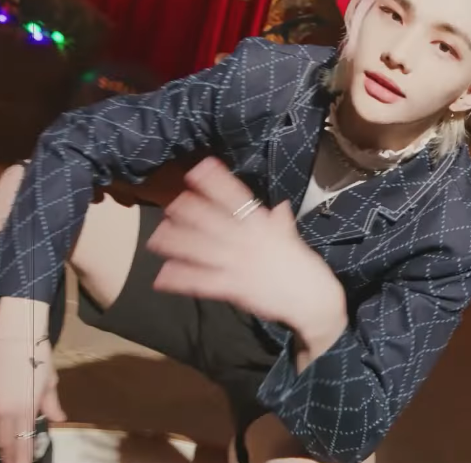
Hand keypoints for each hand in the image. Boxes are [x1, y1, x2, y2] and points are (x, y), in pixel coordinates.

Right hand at [0, 338, 64, 462]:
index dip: (22, 460)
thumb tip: (59, 419)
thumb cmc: (38, 354)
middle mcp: (5, 409)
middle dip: (5, 458)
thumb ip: (51, 403)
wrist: (17, 332)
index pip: (23, 442)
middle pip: (3, 442)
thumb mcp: (50, 379)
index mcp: (26, 407)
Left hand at [147, 157, 344, 333]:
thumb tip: (279, 206)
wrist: (314, 301)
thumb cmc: (304, 267)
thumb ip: (280, 222)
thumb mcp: (292, 239)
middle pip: (211, 220)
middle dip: (188, 210)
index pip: (236, 197)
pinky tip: (162, 276)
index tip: (197, 169)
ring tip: (156, 237)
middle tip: (170, 204)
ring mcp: (238, 264)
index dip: (215, 182)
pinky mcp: (234, 288)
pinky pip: (202, 282)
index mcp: (262, 224)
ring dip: (177, 242)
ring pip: (201, 249)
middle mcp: (247, 240)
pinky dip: (181, 279)